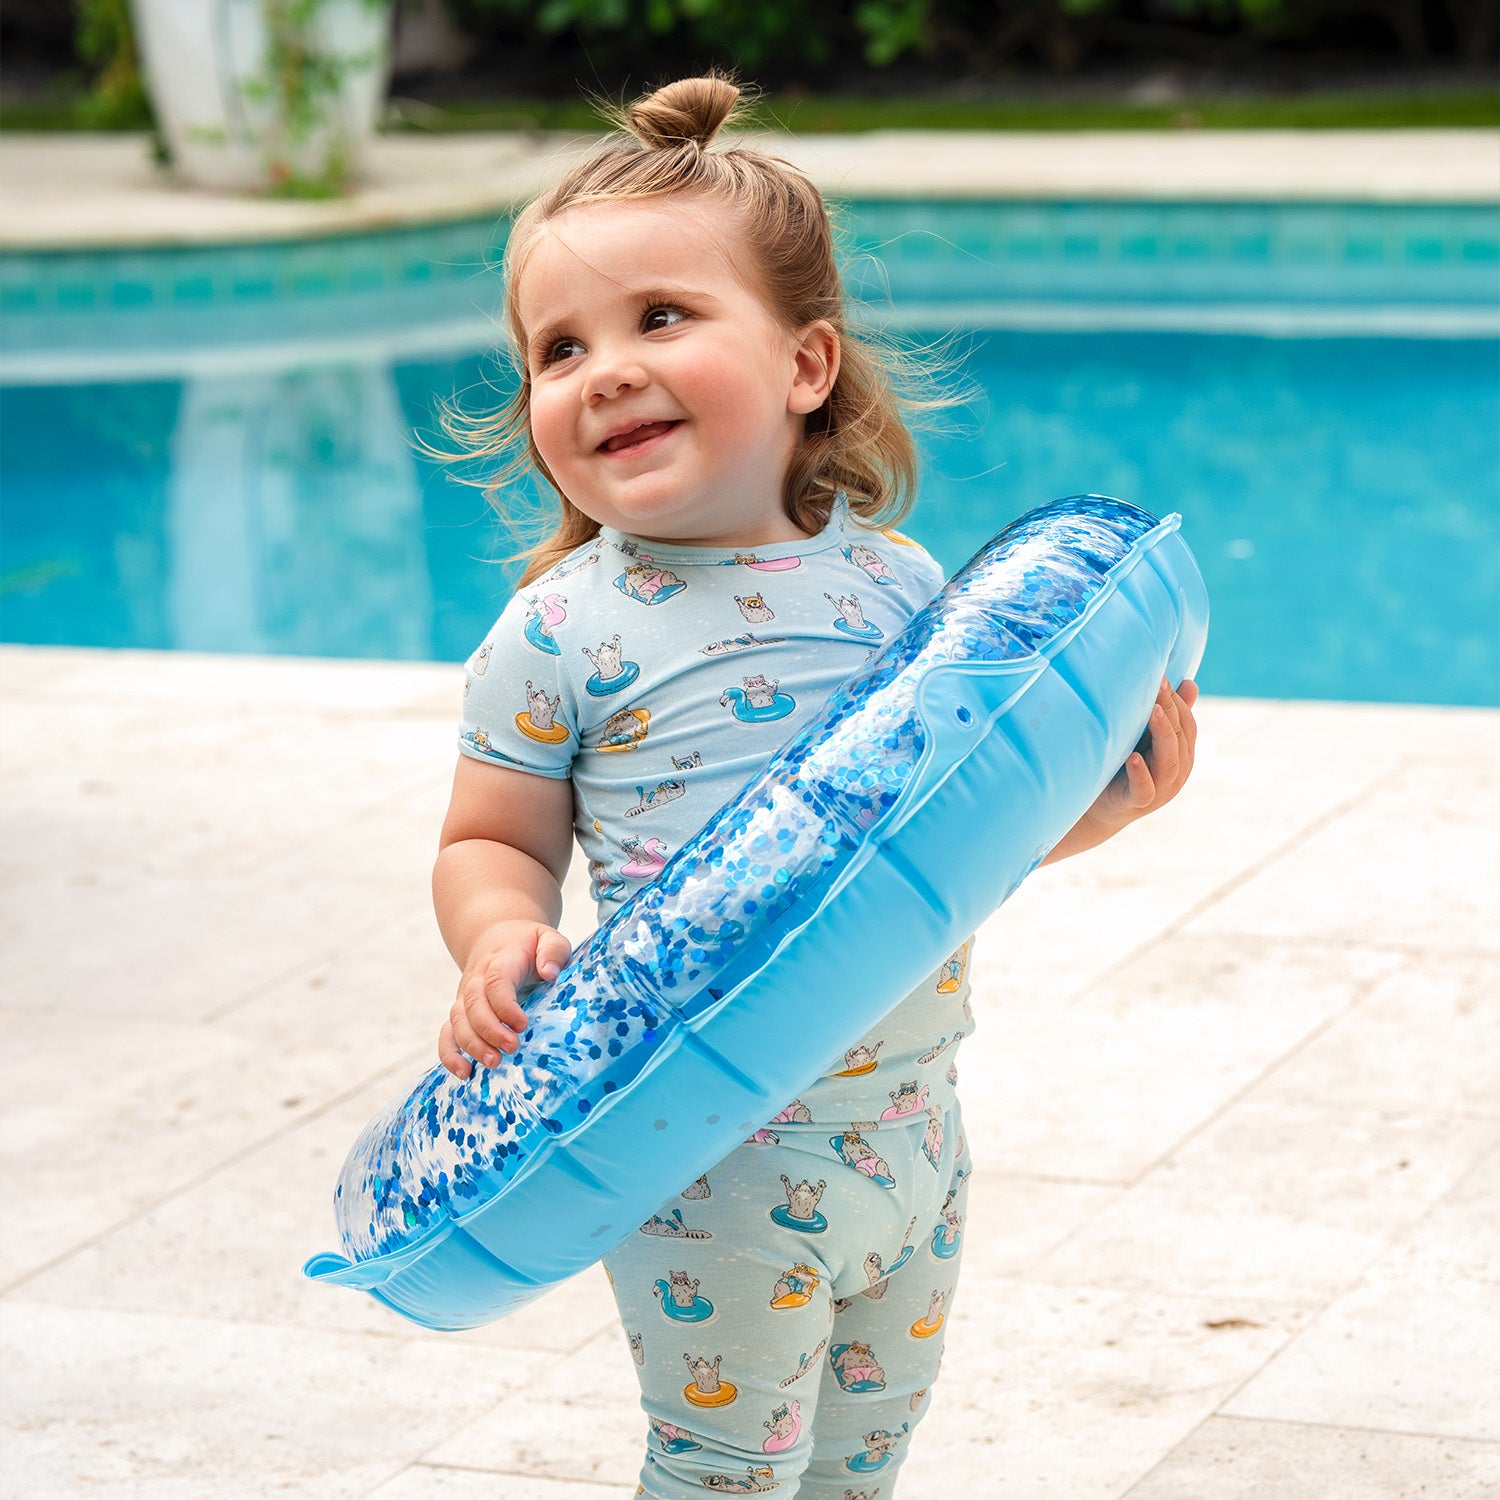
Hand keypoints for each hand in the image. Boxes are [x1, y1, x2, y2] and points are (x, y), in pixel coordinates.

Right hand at [438, 920, 572, 1078]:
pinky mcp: (461, 1012)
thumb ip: (553, 950)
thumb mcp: (548, 938)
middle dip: (490, 1030)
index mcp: (500, 960)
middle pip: (473, 1005)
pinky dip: (449, 1054)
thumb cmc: (529, 944)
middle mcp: (477, 979)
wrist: (497, 938)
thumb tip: (550, 972)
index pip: (496, 982)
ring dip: (472, 1045)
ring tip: (494, 1063)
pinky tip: (464, 1073)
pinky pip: (447, 1033)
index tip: (523, 1024)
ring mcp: (465, 996)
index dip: (505, 1006)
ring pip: (458, 1021)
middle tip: (512, 1048)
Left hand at [1044, 677, 1198, 863]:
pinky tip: (1133, 756)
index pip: (1187, 724)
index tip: (1161, 676)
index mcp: (1181, 754)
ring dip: (1162, 734)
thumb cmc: (1124, 766)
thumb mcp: (1145, 738)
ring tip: (1152, 712)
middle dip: (1169, 709)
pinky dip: (1140, 772)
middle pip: (1179, 737)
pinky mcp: (1138, 803)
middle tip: (1158, 684)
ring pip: (1169, 760)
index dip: (1176, 700)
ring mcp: (1160, 789)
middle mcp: (1176, 771)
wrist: (1101, 808)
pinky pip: (1145, 788)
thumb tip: (1191, 682)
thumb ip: (1166, 716)